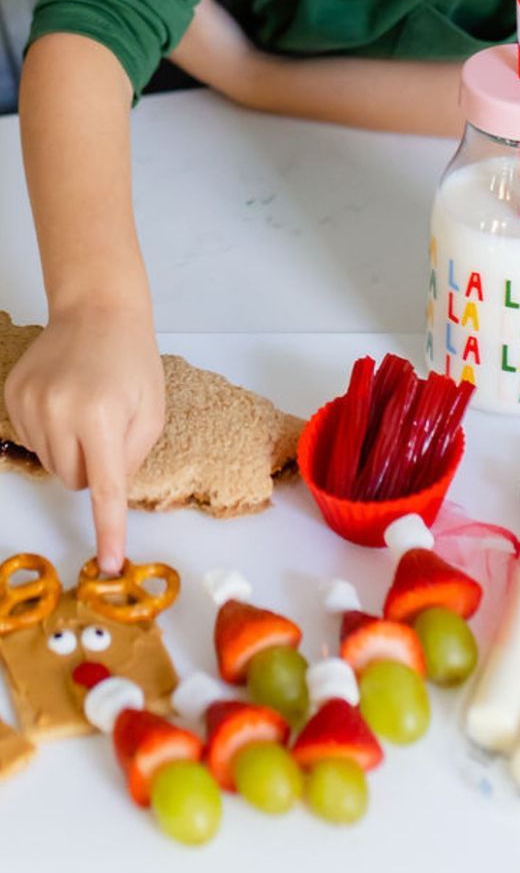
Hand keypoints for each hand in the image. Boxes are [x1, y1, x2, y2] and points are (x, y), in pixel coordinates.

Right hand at [4, 306, 164, 571]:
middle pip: (72, 481)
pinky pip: (32, 441)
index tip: (110, 563)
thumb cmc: (133, 361)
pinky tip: (65, 403)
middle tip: (108, 434)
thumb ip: (133, 459)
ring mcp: (29, 404)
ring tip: (88, 412)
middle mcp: (59, 412)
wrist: (96, 310)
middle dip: (92, 471)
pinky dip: (51, 434)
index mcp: (101, 418)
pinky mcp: (12, 396)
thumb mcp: (152, 412)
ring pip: (50, 464)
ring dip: (71, 452)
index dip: (108, 530)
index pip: (104, 490)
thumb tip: (109, 495)